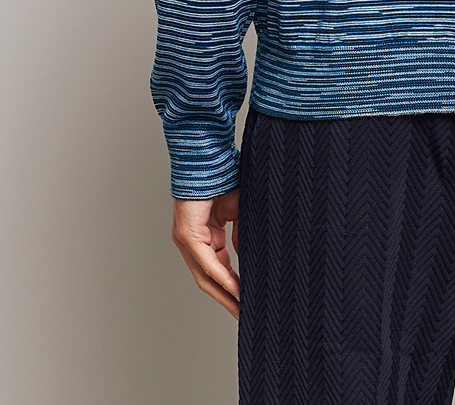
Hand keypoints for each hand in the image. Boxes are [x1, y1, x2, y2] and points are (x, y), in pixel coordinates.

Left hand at [171, 189, 240, 318]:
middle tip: (243, 314)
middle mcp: (193, 243)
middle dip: (227, 299)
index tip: (246, 300)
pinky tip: (234, 288)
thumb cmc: (223, 179)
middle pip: (209, 280)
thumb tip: (246, 255)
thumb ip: (240, 235)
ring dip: (225, 294)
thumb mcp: (237, 213)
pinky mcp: (187, 236)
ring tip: (241, 307)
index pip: (218, 270)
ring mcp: (187, 241)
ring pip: (206, 276)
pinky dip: (221, 277)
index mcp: (205, 237)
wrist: (210, 160)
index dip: (232, 286)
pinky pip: (206, 263)